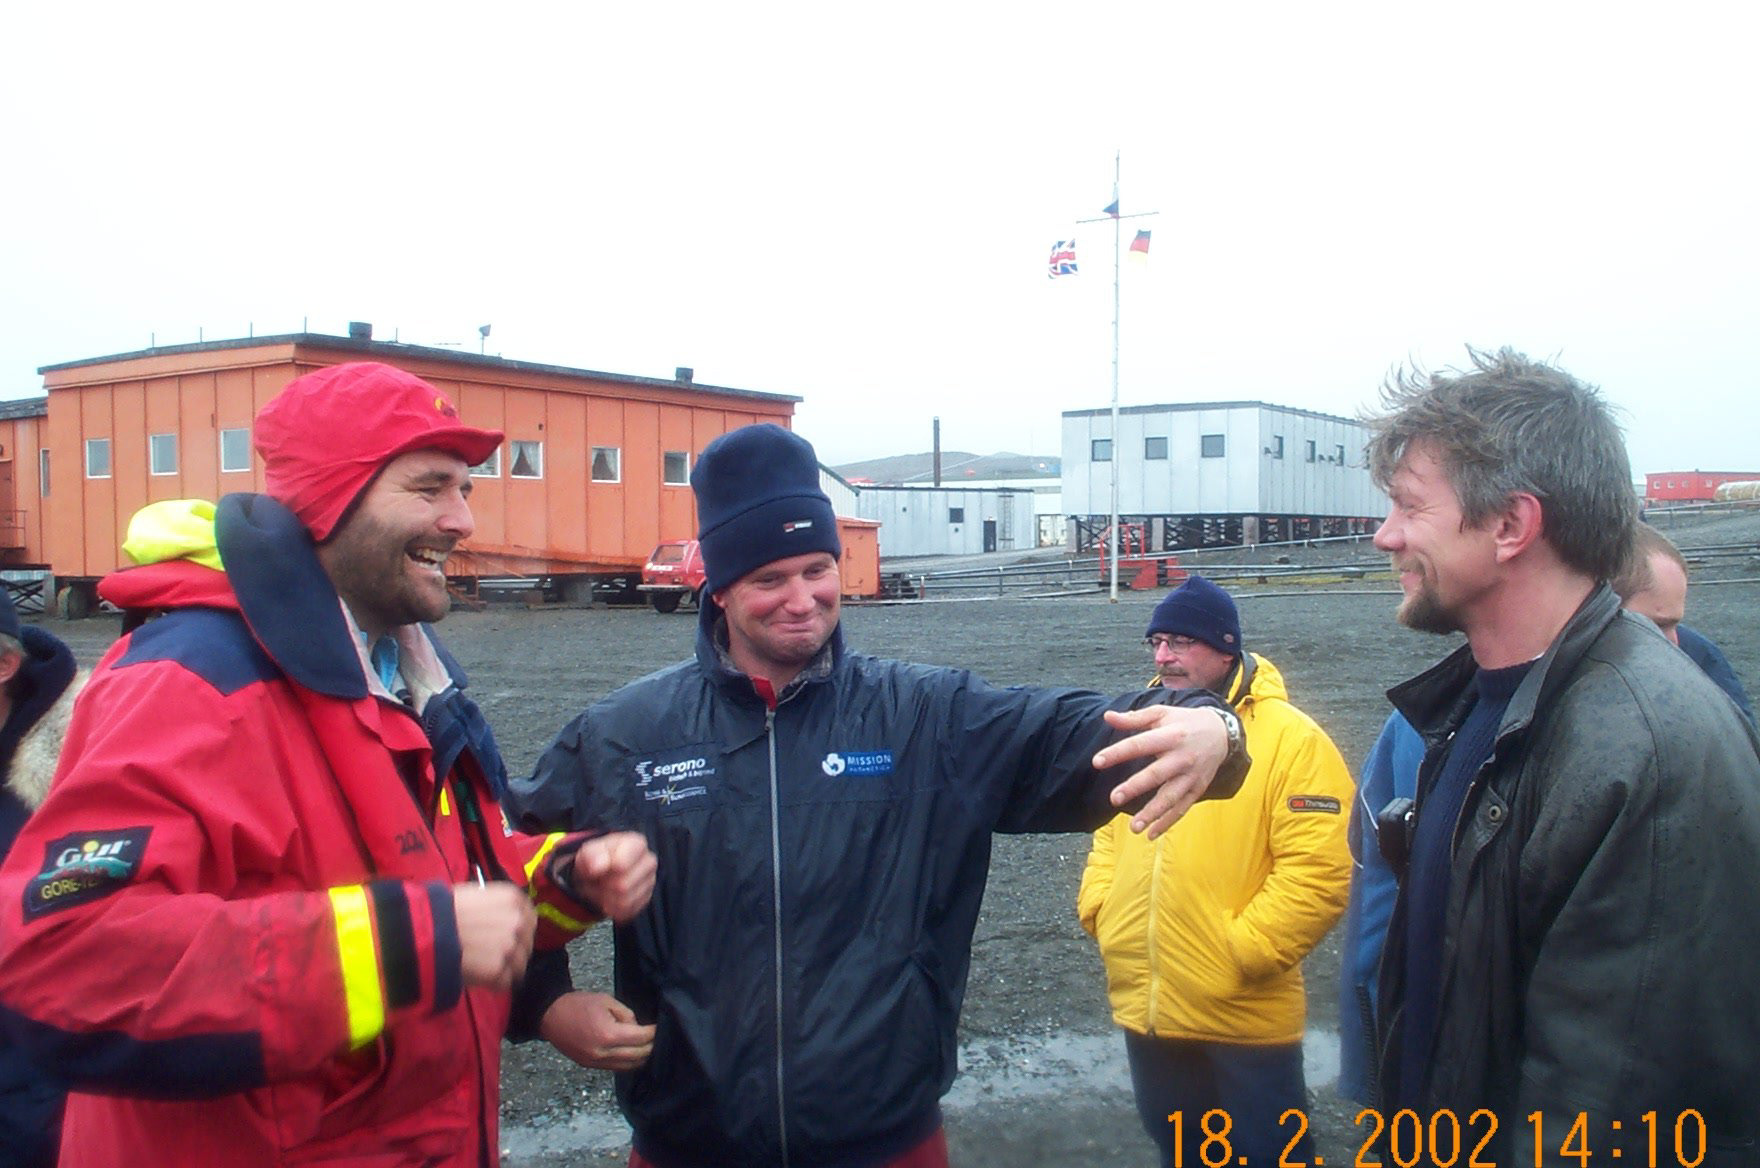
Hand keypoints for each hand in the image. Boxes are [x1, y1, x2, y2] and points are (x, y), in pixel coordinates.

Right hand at [452, 881, 536, 991]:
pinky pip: (505, 983)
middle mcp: (517, 921)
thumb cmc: (441, 909)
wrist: (423, 930)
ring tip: (483, 969)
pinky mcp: (498, 970)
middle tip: (492, 955)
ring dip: (505, 969)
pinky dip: (494, 984)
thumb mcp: (474, 895)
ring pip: (519, 965)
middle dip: (513, 950)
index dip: (518, 929)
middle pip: (526, 942)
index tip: (507, 936)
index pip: (530, 917)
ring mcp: (510, 947)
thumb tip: (501, 918)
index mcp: (513, 898)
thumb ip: (496, 906)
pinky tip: (479, 979)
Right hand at [539, 990, 656, 1071]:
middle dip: (651, 1046)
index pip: (641, 1038)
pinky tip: (634, 1053)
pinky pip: (615, 1068)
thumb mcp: (607, 1001)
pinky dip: (627, 1062)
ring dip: (641, 1057)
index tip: (660, 1027)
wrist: (550, 1016)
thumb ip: (626, 1015)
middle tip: (658, 1037)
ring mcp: (595, 1062)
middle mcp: (603, 1053)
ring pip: (628, 1066)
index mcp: (608, 1035)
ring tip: (649, 1046)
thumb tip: (637, 1028)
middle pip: (638, 1055)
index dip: (653, 1033)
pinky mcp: (590, 1066)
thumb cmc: (578, 1004)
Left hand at [566, 832, 656, 923]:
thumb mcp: (588, 850)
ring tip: (600, 888)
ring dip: (605, 899)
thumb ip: (592, 854)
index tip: (594, 869)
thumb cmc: (597, 857)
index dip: (602, 871)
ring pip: (624, 902)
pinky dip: (611, 908)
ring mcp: (650, 882)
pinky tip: (608, 897)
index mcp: (637, 844)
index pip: (621, 866)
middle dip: (602, 887)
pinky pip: (626, 912)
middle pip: (622, 886)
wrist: (600, 870)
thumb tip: (597, 866)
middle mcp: (648, 862)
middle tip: (595, 880)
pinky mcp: (645, 900)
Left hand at [1092, 704, 1228, 838]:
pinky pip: (1182, 808)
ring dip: (1153, 813)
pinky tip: (1151, 834)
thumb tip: (1107, 717)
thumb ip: (1134, 718)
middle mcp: (1182, 757)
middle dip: (1135, 787)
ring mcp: (1192, 775)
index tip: (1097, 761)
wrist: (1223, 732)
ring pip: (1171, 797)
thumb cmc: (1185, 722)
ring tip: (1133, 827)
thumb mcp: (1161, 714)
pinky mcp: (1198, 789)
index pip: (1140, 744)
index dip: (1118, 752)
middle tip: (1114, 798)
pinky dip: (1168, 822)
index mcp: (1171, 736)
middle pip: (1156, 774)